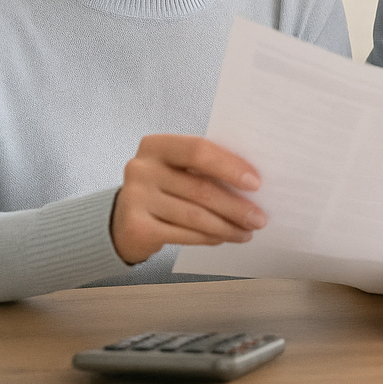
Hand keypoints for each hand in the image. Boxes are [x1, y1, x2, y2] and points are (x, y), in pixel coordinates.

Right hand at [110, 134, 265, 264]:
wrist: (123, 220)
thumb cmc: (165, 188)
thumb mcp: (179, 169)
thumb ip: (207, 168)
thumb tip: (253, 184)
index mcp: (157, 145)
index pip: (198, 150)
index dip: (230, 166)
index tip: (257, 183)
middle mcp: (141, 168)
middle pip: (200, 188)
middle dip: (236, 206)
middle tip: (259, 218)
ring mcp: (135, 198)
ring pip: (195, 216)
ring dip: (227, 226)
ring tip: (247, 231)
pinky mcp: (136, 227)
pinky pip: (184, 235)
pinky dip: (209, 237)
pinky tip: (223, 238)